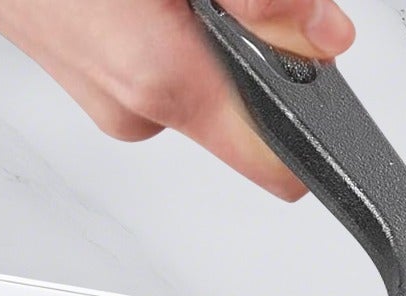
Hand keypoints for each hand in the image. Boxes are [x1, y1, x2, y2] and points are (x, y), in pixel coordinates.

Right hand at [0, 0, 353, 198]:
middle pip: (244, 112)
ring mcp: (101, 98)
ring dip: (201, 33)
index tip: (320, 91)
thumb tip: (325, 37)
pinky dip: (159, 24)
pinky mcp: (79, 74)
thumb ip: (262, 1)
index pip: (280, 169)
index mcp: (162, 83)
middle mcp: (132, 109)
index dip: (315, 131)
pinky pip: (150, 60)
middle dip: (252, 54)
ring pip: (196, 80)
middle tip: (226, 3)